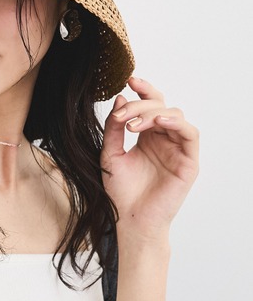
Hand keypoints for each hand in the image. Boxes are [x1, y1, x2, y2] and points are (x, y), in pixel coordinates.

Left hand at [101, 77, 198, 244]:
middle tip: (122, 114)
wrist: (129, 219)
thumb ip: (113, 128)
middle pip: (160, 106)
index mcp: (147, 136)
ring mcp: (177, 149)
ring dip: (154, 113)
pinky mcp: (189, 162)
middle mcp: (164, 139)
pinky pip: (190, 134)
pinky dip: (176, 123)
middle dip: (140, 105)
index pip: (149, 105)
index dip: (143, 90)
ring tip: (134, 124)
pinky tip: (159, 122)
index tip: (129, 80)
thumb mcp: (110, 153)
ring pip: (174, 116)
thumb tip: (119, 97)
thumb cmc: (120, 190)